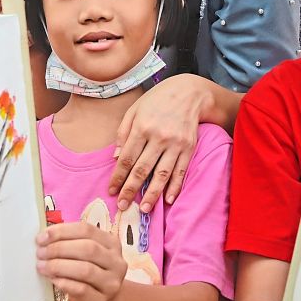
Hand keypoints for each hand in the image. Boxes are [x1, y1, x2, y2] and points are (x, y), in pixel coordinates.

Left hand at [36, 220, 127, 300]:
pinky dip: (64, 283)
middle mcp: (116, 261)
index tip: (42, 237)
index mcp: (111, 243)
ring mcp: (111, 282)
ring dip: (59, 266)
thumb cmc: (87, 274)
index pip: (87, 230)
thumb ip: (69, 243)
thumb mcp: (83, 255)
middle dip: (59, 249)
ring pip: (85, 270)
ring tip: (42, 266)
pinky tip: (53, 280)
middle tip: (40, 253)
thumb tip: (44, 237)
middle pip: (88, 248)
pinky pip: (81, 290)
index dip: (62, 231)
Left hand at [109, 74, 210, 212]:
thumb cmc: (157, 100)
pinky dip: (175, 186)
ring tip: (143, 209)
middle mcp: (159, 136)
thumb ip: (123, 132)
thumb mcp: (135, 109)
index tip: (111, 191)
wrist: (189, 91)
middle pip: (142, 169)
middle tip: (123, 206)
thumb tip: (115, 158)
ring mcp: (176, 143)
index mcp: (142, 127)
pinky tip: (168, 200)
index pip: (126, 158)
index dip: (117, 177)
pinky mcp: (189, 147)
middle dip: (130, 190)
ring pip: (162, 174)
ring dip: (152, 194)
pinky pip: (181, 171)